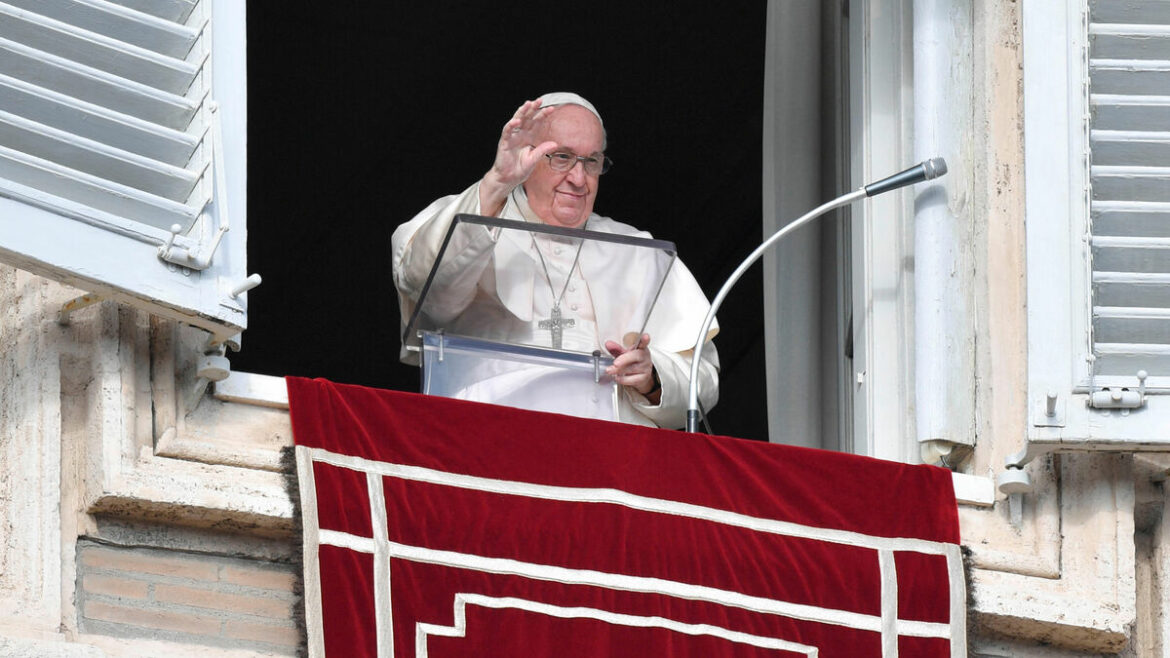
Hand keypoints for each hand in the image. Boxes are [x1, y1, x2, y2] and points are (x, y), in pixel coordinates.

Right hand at [479, 99, 558, 214]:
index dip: (543, 116)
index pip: (536, 123)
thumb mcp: (534, 159)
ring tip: (528, 104)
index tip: (552, 109)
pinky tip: (517, 121)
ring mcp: (511, 137)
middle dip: (533, 109)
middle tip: (540, 100)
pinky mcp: (504, 142)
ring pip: (516, 121)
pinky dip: (511, 125)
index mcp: (528, 137)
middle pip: (527, 118)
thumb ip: (542, 150)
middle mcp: (520, 134)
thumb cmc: (520, 169)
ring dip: (522, 112)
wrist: (508, 178)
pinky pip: (507, 131)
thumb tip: (555, 143)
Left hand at [605, 333, 659, 402]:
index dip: (645, 340)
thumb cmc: (632, 362)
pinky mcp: (644, 378)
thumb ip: (616, 349)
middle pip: (636, 356)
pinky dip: (623, 379)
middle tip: (615, 363)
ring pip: (632, 368)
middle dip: (624, 359)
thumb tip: (608, 343)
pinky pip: (632, 379)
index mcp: (640, 348)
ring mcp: (645, 368)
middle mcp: (645, 357)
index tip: (646, 336)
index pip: (643, 343)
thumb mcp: (624, 354)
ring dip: (619, 370)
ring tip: (610, 370)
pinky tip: (617, 377)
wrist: (640, 376)